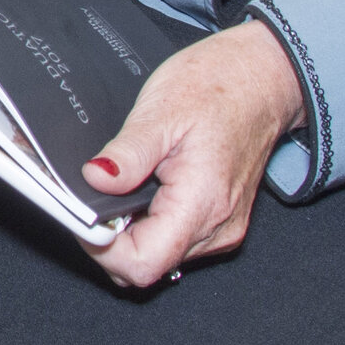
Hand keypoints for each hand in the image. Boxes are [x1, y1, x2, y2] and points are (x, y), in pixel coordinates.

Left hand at [82, 23, 302, 289]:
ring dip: (128, 230)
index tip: (81, 215)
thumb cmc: (219, 88)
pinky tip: (139, 189)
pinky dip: (147, 222)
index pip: (142, 263)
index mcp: (202, 204)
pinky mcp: (218, 222)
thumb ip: (128, 154)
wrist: (263, 79)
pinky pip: (172, 240)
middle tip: (93, 193)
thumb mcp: (162, 110)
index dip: (102, 247)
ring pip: (157, 255)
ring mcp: (220, 229)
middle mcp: (216, 229)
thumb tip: (94, 180)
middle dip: (109, 238)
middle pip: (146, 265)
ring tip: (118, 185)